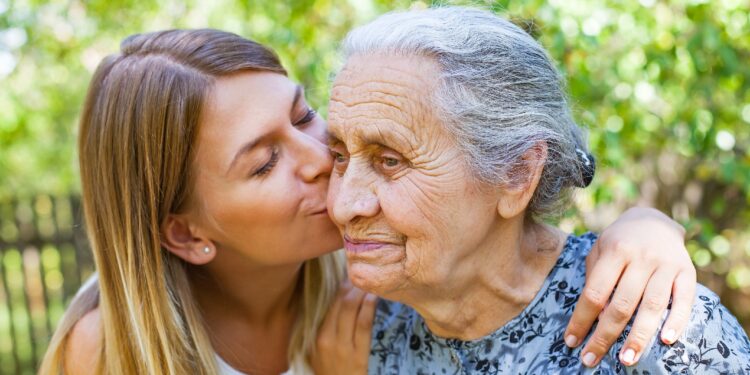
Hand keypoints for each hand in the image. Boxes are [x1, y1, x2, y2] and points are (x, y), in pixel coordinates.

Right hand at [310, 281, 376, 374]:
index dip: (341, 286)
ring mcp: (341, 347)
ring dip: (362, 292)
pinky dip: (369, 307)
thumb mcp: (319, 351)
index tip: (352, 275)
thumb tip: (337, 302)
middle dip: (353, 285)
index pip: (329, 303)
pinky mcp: (356, 355)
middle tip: (365, 274)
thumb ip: (324, 329)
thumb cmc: (331, 372)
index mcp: (316, 335)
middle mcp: (325, 338)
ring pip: (351, 309)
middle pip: (340, 303)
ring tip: (371, 282)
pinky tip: (375, 297)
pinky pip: (363, 324)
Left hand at [564, 207, 695, 366]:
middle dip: (605, 335)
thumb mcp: (598, 251)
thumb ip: (594, 279)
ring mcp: (666, 264)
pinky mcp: (688, 271)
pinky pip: (684, 300)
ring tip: (626, 359)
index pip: (595, 292)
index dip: (581, 319)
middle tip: (591, 359)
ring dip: (639, 336)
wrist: (653, 220)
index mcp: (614, 251)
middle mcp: (641, 257)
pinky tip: (666, 340)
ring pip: (653, 306)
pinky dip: (677, 321)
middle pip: (622, 304)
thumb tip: (593, 317)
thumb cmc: (618, 242)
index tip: (571, 341)